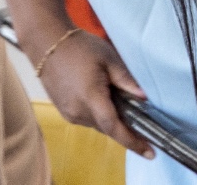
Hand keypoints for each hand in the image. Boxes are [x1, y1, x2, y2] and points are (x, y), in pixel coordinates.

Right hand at [30, 28, 153, 156]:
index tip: (149, 153)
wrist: (46, 43)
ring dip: (110, 120)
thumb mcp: (108, 59)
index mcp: (91, 98)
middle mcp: (78, 111)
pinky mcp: (63, 110)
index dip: (132, 142)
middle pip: (107, 128)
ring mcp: (68, 112)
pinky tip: (103, 101)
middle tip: (142, 125)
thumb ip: (126, 80)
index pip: (114, 128)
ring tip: (120, 105)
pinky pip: (86, 119)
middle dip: (125, 129)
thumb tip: (144, 98)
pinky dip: (98, 115)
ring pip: (97, 125)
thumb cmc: (79, 47)